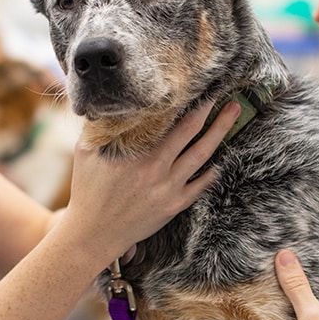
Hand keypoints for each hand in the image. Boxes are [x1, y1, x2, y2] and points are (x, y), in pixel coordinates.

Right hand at [65, 99, 240, 263]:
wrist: (94, 234)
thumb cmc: (87, 191)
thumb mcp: (85, 153)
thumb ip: (98, 127)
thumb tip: (107, 103)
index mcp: (137, 154)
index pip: (167, 118)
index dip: (184, 101)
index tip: (196, 85)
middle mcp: (157, 169)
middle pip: (192, 131)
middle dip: (211, 110)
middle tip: (226, 93)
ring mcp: (169, 189)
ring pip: (202, 155)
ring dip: (220, 132)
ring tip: (233, 113)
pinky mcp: (173, 206)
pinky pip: (201, 185)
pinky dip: (214, 170)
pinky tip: (222, 157)